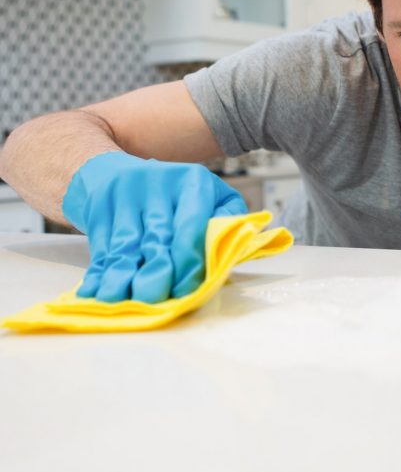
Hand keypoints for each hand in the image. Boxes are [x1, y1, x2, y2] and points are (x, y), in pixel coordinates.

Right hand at [63, 152, 246, 302]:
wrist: (113, 171)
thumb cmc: (173, 194)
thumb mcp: (209, 194)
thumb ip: (227, 219)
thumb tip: (231, 250)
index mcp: (193, 181)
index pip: (191, 226)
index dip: (189, 261)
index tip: (186, 289)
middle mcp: (158, 183)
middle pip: (158, 237)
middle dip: (156, 272)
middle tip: (154, 298)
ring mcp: (125, 195)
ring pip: (126, 245)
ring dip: (123, 277)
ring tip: (120, 301)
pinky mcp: (99, 207)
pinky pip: (102, 246)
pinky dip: (100, 273)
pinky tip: (98, 291)